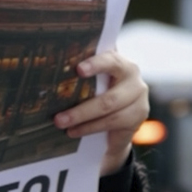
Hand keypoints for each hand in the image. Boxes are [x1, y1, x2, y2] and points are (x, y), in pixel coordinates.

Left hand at [54, 49, 148, 174]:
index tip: (78, 70)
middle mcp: (133, 78)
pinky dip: (90, 128)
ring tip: (63, 126)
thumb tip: (52, 78)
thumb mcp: (91, 81)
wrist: (117, 118)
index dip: (96, 64)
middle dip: (80, 110)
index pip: (111, 60)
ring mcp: (139, 98)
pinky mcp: (138, 117)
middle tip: (58, 118)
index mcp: (120, 62)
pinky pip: (112, 123)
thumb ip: (82, 76)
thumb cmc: (98, 91)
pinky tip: (74, 131)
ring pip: (109, 113)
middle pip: (108, 98)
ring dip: (83, 121)